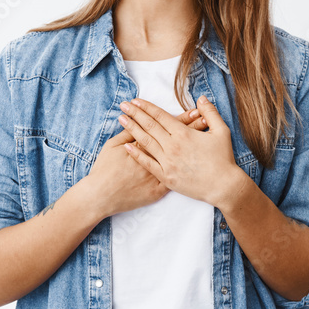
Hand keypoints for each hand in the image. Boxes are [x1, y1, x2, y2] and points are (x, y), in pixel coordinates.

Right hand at [84, 106, 208, 218]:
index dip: (181, 119)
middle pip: (177, 141)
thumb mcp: (112, 146)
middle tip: (206, 120)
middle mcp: (154, 158)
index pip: (166, 128)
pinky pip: (176, 179)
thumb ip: (127, 133)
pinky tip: (198, 164)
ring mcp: (157, 175)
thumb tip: (135, 119)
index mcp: (144, 144)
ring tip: (205, 140)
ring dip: (194, 147)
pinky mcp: (158, 190)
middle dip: (193, 129)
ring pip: (181, 159)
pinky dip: (187, 171)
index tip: (195, 112)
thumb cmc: (104, 169)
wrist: (101, 196)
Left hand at [118, 95, 239, 206]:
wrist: (223, 186)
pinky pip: (147, 163)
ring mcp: (167, 162)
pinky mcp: (166, 177)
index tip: (136, 101)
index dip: (147, 107)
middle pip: (149, 126)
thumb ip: (211, 112)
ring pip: (145, 142)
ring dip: (132, 129)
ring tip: (121, 119)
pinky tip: (127, 145)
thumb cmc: (224, 159)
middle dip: (135, 114)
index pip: (161, 116)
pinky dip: (136, 154)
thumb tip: (201, 98)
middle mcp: (172, 146)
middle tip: (123, 105)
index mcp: (184, 134)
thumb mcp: (221, 131)